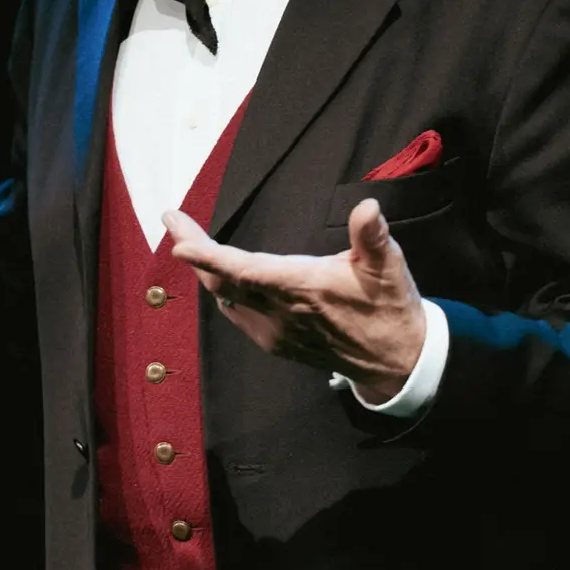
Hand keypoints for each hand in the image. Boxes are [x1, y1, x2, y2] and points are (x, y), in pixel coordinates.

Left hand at [164, 199, 425, 403]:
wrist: (396, 362)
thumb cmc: (390, 306)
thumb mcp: (389, 266)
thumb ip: (372, 236)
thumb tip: (368, 207)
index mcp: (303, 288)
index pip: (244, 271)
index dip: (209, 258)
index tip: (178, 242)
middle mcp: (280, 313)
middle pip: (222, 281)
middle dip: (195, 251)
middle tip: (174, 220)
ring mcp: (274, 331)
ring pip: (225, 299)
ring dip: (206, 271)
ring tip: (189, 239)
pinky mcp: (274, 342)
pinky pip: (236, 313)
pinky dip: (222, 290)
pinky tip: (219, 275)